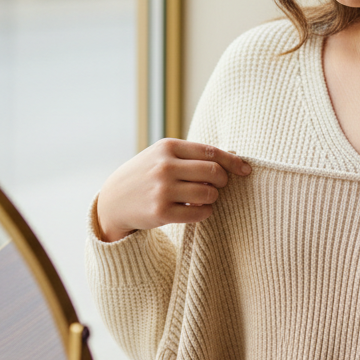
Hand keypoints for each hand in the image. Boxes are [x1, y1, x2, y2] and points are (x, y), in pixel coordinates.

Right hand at [95, 138, 251, 241]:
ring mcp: (162, 189)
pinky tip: (196, 209)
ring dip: (212, 198)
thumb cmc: (146, 175)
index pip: (211, 152)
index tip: (245, 170)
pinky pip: (200, 213)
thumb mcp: (162, 156)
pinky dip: (204, 212)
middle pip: (214, 173)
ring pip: (209, 194)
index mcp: (168, 147)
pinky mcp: (161, 212)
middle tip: (217, 186)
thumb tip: (233, 157)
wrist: (113, 201)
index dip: (233, 162)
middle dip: (222, 181)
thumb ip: (192, 155)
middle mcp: (165, 166)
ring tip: (201, 197)